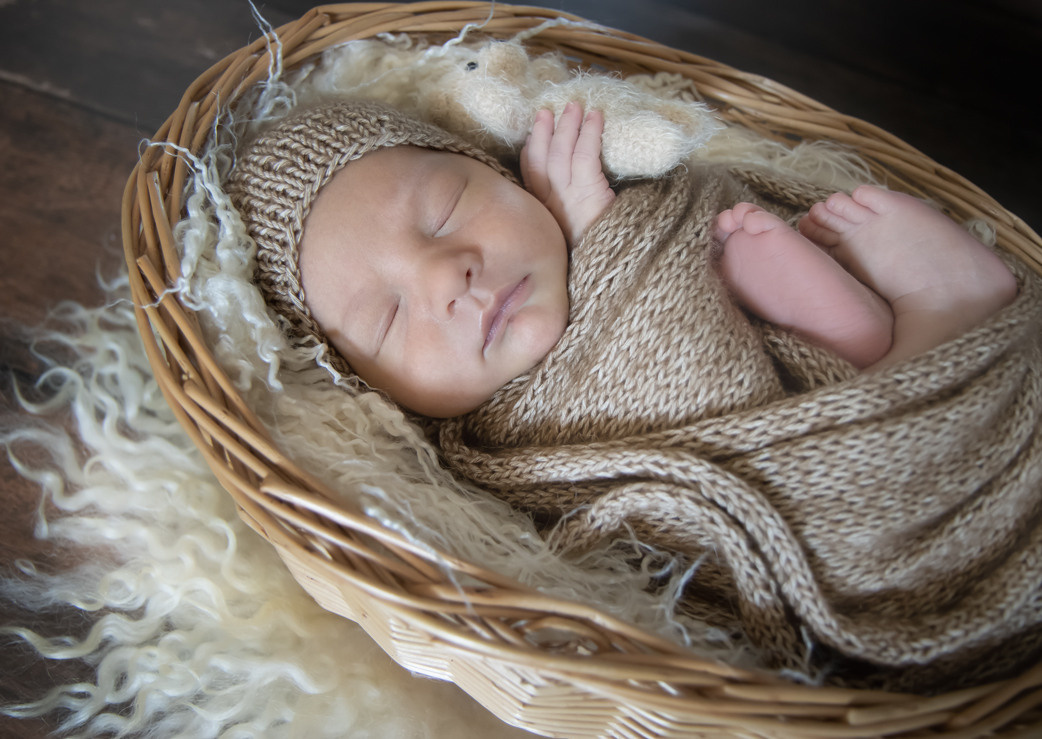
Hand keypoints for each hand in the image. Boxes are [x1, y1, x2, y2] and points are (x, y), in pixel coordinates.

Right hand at [520, 102, 615, 245]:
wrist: (607, 274)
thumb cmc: (595, 256)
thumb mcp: (572, 237)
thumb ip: (568, 217)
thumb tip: (579, 195)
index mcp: (543, 215)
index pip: (530, 177)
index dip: (530, 152)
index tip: (533, 134)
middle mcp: (550, 205)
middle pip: (541, 161)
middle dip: (544, 133)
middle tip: (547, 111)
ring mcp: (568, 199)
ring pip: (562, 154)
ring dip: (567, 126)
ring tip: (573, 106)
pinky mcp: (589, 194)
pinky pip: (586, 156)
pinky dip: (590, 134)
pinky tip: (595, 118)